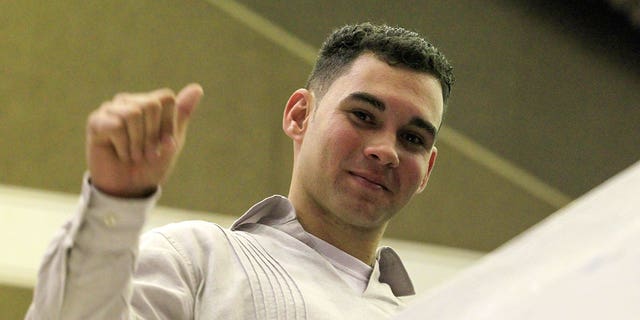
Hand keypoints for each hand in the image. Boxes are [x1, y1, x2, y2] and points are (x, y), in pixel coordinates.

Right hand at [86, 84, 202, 197]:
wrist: (129, 189)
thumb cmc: (151, 165)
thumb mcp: (173, 141)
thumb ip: (182, 114)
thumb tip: (197, 88)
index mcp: (149, 103)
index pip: (166, 99)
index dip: (169, 125)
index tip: (165, 143)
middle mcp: (129, 101)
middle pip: (150, 105)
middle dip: (153, 135)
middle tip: (147, 153)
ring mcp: (111, 109)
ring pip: (132, 114)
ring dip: (138, 143)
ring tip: (134, 155)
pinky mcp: (96, 121)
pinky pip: (116, 126)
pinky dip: (123, 146)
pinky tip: (119, 153)